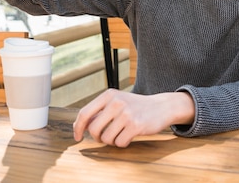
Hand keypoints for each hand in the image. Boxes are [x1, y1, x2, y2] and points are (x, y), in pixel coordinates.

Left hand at [72, 89, 194, 147]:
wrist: (161, 107)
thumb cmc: (135, 106)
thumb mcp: (116, 101)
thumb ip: (99, 111)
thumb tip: (78, 125)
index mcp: (108, 95)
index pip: (84, 113)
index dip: (77, 128)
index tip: (77, 137)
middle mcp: (116, 102)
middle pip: (93, 129)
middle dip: (97, 137)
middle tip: (105, 136)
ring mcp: (126, 114)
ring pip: (106, 138)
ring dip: (112, 141)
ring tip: (120, 134)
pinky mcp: (136, 125)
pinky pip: (120, 143)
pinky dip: (123, 143)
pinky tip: (129, 136)